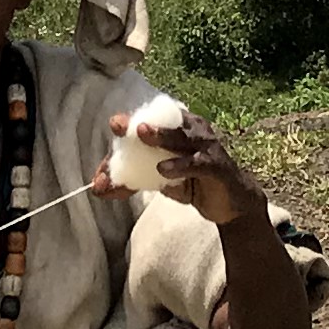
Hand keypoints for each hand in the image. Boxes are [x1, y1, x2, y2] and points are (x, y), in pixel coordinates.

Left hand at [114, 108, 264, 227]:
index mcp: (178, 128)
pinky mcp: (216, 165)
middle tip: (117, 124)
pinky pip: (196, 163)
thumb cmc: (193, 184)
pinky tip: (163, 169)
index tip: (112, 127)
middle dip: (138, 124)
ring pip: (181, 137)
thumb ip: (132, 181)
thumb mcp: (160, 182)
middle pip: (163, 123)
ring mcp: (206, 146)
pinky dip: (179, 165)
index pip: (150, 123)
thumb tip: (97, 187)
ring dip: (160, 136)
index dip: (129, 126)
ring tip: (141, 134)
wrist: (230, 205)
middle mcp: (193, 131)